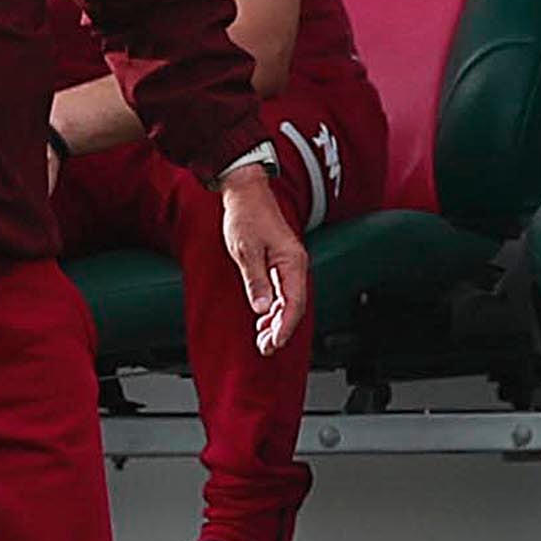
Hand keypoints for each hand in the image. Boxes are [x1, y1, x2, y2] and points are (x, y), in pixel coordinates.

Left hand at [219, 163, 310, 355]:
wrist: (246, 192)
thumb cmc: (246, 216)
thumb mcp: (246, 251)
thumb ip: (256, 281)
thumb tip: (263, 309)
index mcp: (292, 262)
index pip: (294, 303)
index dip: (285, 327)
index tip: (273, 343)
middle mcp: (295, 265)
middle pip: (294, 306)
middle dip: (281, 330)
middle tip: (265, 348)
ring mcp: (289, 265)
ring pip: (289, 301)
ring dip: (277, 322)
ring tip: (263, 340)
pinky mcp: (280, 263)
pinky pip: (283, 292)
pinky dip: (274, 309)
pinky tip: (264, 320)